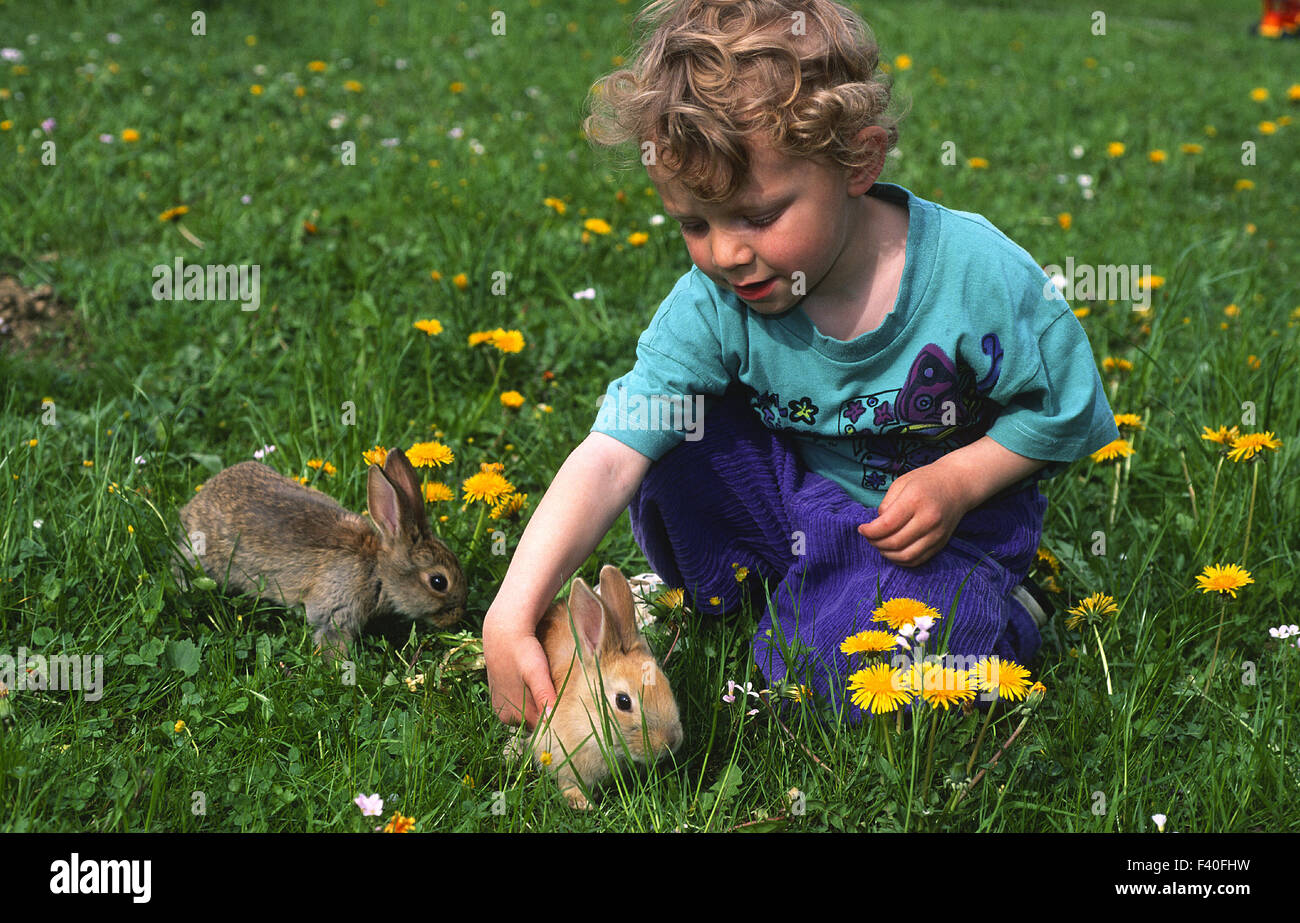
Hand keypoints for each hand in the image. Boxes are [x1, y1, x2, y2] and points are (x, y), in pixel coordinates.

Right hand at [483, 618, 556, 729]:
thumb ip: (543, 696)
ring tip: (550, 685)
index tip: (571, 708)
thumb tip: (550, 721)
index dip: (558, 719)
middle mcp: (506, 717)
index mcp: (514, 716)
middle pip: (537, 722)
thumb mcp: (535, 672)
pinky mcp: (501, 697)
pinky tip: (538, 683)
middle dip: (550, 712)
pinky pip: (522, 703)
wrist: (503, 631)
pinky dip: (532, 696)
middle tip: (563, 694)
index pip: (543, 729)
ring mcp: (502, 707)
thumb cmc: (523, 650)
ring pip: (530, 712)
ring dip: (541, 704)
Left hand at [857, 463, 975, 567]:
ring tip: (879, 545)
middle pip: (895, 543)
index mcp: (915, 500)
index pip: (886, 525)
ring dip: (887, 554)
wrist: (958, 484)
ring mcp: (937, 534)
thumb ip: (886, 504)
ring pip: (906, 556)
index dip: (869, 531)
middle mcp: (928, 519)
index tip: (861, 529)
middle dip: (875, 543)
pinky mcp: (941, 543)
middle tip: (869, 537)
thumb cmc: (926, 481)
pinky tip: (893, 551)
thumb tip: (877, 526)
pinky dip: (902, 560)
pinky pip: (918, 559)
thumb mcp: (901, 483)